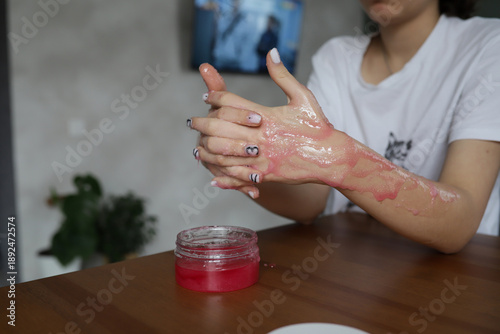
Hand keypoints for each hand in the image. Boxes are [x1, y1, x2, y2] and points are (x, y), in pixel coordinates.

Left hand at [190, 49, 344, 195]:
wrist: (331, 156)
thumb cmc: (318, 126)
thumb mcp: (303, 96)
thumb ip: (283, 75)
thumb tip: (271, 52)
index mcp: (266, 115)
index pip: (231, 102)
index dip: (215, 97)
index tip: (207, 97)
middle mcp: (261, 136)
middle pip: (220, 127)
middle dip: (203, 123)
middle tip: (193, 121)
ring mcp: (262, 157)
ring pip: (224, 154)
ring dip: (208, 149)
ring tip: (198, 146)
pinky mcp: (266, 174)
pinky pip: (238, 176)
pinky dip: (224, 177)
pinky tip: (213, 175)